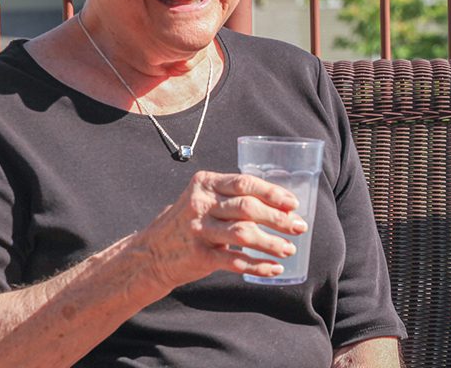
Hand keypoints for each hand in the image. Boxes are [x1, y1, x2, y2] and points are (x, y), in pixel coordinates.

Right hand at [131, 170, 307, 290]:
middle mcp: (200, 203)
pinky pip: (234, 261)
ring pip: (244, 234)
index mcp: (206, 183)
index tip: (293, 203)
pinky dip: (257, 265)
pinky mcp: (198, 255)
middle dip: (278, 218)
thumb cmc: (189, 222)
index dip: (272, 193)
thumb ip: (233, 197)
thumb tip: (281, 205)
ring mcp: (198, 230)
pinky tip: (273, 268)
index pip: (245, 183)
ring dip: (271, 243)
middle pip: (247, 208)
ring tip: (289, 249)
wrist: (151, 254)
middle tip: (299, 227)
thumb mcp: (205, 199)